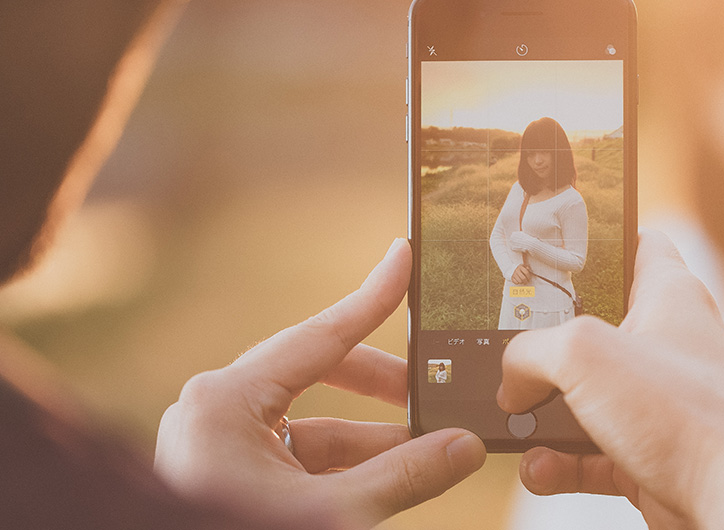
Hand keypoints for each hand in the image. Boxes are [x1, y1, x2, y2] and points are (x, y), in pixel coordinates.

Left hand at [155, 239, 485, 528]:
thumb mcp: (332, 513)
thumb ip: (404, 476)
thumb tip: (465, 447)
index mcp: (225, 401)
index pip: (319, 337)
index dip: (372, 300)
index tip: (404, 261)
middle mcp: (216, 410)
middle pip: (318, 375)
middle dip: (383, 388)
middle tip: (436, 389)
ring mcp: (218, 443)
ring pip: (312, 423)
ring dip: (371, 436)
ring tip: (431, 448)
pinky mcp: (226, 474)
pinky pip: (296, 454)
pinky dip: (343, 464)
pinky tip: (390, 475)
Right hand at [497, 229, 723, 529]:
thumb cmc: (683, 414)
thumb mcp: (584, 356)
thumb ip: (530, 352)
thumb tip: (510, 383)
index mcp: (668, 297)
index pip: (636, 244)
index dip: (597, 241)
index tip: (550, 248)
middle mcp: (667, 345)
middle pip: (593, 328)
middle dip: (545, 346)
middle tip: (509, 352)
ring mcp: (657, 403)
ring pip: (584, 398)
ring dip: (542, 415)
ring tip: (516, 422)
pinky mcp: (648, 452)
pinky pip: (589, 452)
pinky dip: (559, 462)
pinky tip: (541, 469)